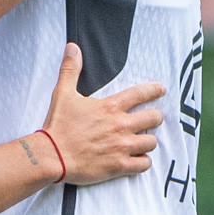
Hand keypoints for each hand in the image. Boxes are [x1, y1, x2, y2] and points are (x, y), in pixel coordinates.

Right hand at [40, 44, 164, 183]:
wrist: (51, 155)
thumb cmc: (58, 126)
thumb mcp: (62, 94)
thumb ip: (70, 70)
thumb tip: (73, 48)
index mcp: (110, 107)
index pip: (141, 94)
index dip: (154, 90)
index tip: (162, 90)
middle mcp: (121, 125)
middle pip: (153, 118)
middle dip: (155, 117)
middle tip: (152, 119)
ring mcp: (122, 147)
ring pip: (152, 142)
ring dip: (148, 140)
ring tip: (143, 140)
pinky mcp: (119, 166)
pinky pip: (144, 164)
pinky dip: (143, 162)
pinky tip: (137, 159)